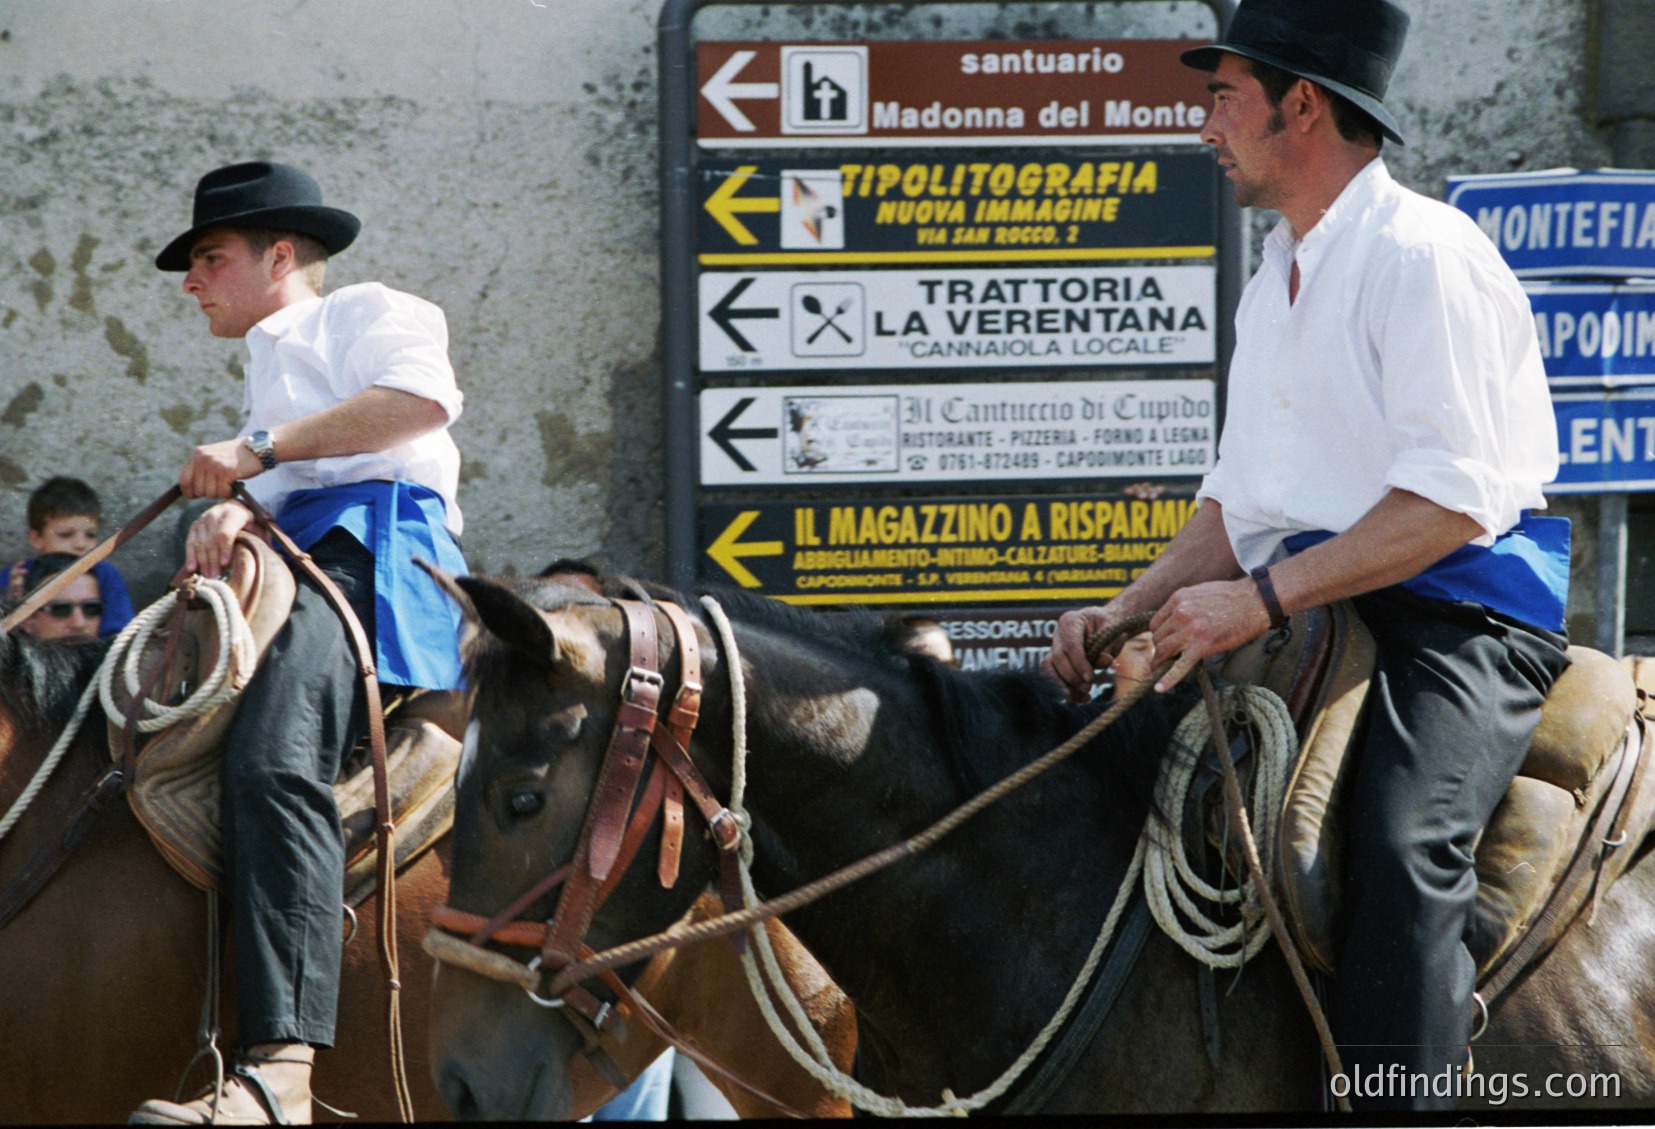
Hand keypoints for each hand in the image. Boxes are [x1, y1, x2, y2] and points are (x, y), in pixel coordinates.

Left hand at [180, 438, 262, 498]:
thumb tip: (191, 491)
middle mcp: (203, 458)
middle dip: (210, 493)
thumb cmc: (238, 457)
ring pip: (210, 493)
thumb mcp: (215, 457)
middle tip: (222, 486)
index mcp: (197, 454)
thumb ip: (202, 469)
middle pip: (198, 490)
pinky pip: (222, 492)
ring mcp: (214, 464)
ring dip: (221, 493)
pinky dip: (230, 492)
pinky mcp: (226, 471)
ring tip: (230, 483)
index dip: (190, 492)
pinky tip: (236, 483)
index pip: (183, 480)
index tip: (197, 496)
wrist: (259, 448)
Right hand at [184, 501, 256, 578]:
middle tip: (216, 577)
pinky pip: (190, 541)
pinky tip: (191, 568)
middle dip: (213, 560)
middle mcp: (216, 513)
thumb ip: (258, 539)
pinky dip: (190, 555)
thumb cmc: (253, 524)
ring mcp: (204, 518)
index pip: (225, 533)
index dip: (225, 549)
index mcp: (235, 513)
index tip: (225, 564)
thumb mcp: (260, 528)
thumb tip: (260, 554)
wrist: (237, 509)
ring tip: (208, 576)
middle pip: (211, 539)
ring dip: (203, 561)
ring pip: (200, 541)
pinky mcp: (195, 524)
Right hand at [1046, 605, 1131, 703]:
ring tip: (1083, 697)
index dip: (1079, 663)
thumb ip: (1108, 647)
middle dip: (1072, 676)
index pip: (1070, 645)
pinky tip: (1079, 698)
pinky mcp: (1055, 660)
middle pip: (1057, 658)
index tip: (1091, 678)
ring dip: (1064, 685)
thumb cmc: (1109, 626)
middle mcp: (1058, 633)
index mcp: (1070, 620)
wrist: (1105, 625)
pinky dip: (1064, 688)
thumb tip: (1105, 661)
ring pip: (1050, 668)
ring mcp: (1054, 646)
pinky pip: (1053, 675)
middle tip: (1088, 688)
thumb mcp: (1112, 633)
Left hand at [1148, 577, 1272, 692]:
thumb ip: (1184, 605)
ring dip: (1161, 661)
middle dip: (1160, 649)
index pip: (1155, 623)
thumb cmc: (1231, 597)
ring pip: (1163, 650)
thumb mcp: (1199, 593)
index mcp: (1178, 599)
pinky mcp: (1202, 645)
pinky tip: (1159, 688)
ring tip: (1161, 669)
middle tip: (1166, 657)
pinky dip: (1168, 679)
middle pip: (1157, 638)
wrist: (1254, 601)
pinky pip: (1180, 665)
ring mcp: (1190, 630)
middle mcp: (1180, 613)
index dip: (1158, 635)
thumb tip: (1176, 619)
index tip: (1164, 642)